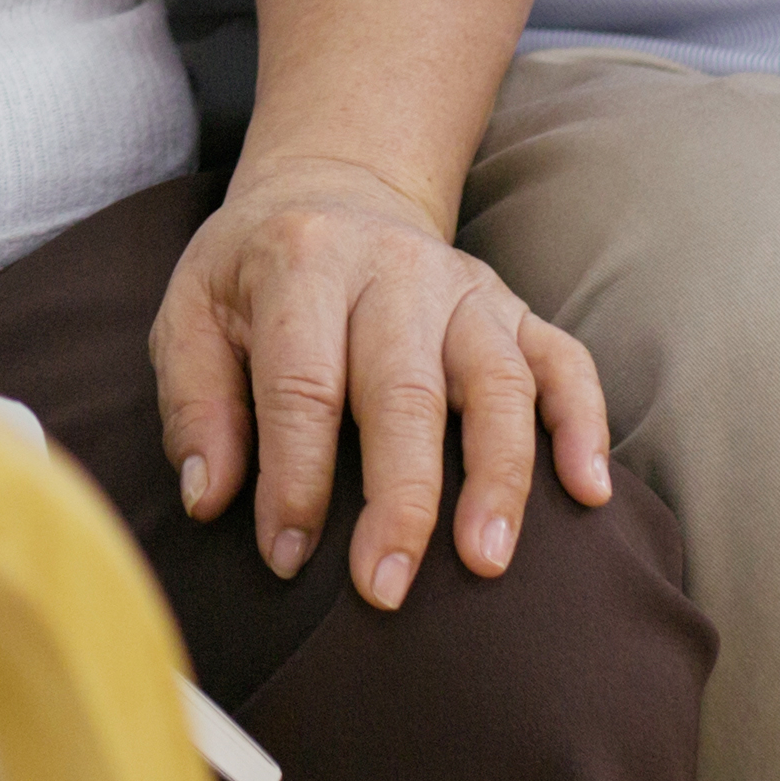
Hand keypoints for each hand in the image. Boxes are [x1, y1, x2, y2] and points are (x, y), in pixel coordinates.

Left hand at [149, 155, 613, 606]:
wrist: (331, 192)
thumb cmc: (254, 278)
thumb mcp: (191, 314)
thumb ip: (195, 404)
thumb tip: (209, 499)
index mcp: (303, 264)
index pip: (302, 382)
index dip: (294, 477)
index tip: (286, 557)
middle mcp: (392, 270)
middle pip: (405, 389)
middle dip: (399, 498)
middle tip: (385, 588)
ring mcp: (464, 288)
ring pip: (497, 380)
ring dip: (498, 474)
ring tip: (486, 560)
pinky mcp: (514, 308)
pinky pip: (565, 362)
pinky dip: (584, 424)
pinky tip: (589, 492)